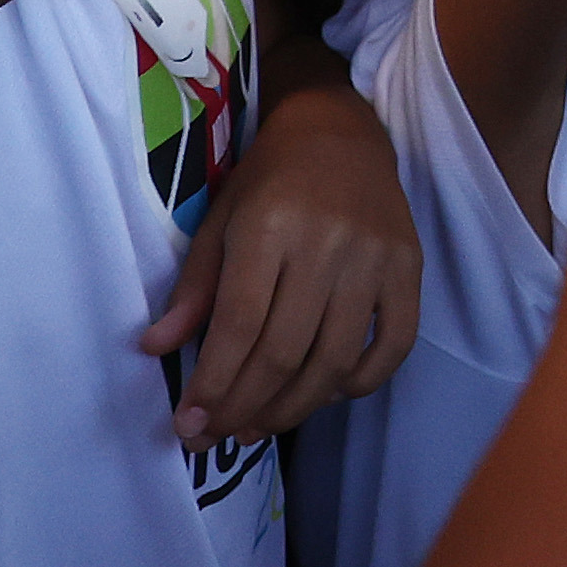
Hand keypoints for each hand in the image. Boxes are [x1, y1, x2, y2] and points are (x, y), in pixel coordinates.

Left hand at [139, 78, 420, 442]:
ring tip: (258, 427)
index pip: (239, 326)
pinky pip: (394, 343)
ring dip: (293, 408)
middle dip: (243, 407)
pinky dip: (361, 381)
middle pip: (284, 352)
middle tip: (217, 436)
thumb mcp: (220, 221)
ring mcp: (376, 257)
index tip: (190, 422)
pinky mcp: (410, 266)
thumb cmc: (269, 177)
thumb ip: (194, 288)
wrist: (340, 130)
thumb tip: (156, 349)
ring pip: (336, 359)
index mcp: (270, 227)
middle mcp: (327, 244)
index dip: (213, 384)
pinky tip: (326, 394)